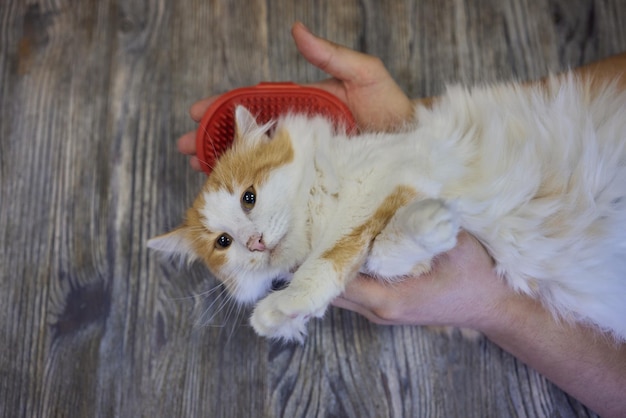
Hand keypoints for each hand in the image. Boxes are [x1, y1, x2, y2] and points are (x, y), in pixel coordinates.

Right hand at [176, 21, 414, 170]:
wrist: (414, 143)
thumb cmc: (391, 106)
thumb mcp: (363, 73)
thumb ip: (330, 55)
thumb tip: (296, 29)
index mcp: (301, 105)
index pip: (254, 104)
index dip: (224, 108)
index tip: (196, 113)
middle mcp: (298, 131)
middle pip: (248, 134)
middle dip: (214, 139)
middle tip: (185, 148)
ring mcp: (305, 157)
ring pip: (258, 159)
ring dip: (226, 163)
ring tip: (199, 170)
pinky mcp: (314, 180)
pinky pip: (280, 182)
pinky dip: (255, 184)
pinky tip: (235, 192)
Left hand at [334, 231, 511, 330]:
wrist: (492, 307)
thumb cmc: (474, 276)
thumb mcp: (452, 243)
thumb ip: (420, 223)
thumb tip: (394, 195)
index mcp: (389, 298)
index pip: (339, 280)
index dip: (326, 254)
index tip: (321, 227)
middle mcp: (379, 311)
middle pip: (332, 290)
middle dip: (324, 261)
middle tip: (320, 227)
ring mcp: (382, 313)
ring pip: (341, 294)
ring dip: (334, 268)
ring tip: (331, 235)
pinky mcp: (387, 309)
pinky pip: (356, 293)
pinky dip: (348, 275)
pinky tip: (351, 250)